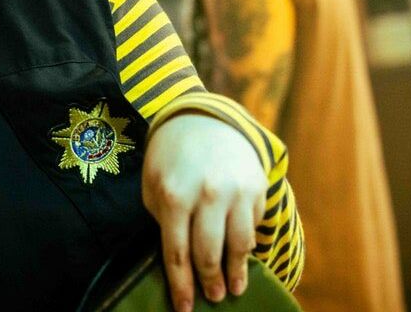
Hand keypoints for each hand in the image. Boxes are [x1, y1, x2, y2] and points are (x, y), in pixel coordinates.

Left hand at [142, 113, 266, 311]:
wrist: (202, 118)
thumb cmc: (169, 157)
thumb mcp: (154, 185)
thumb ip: (164, 219)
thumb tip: (178, 260)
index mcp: (174, 196)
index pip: (177, 253)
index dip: (181, 285)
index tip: (184, 308)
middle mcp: (207, 195)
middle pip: (209, 254)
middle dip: (209, 282)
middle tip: (212, 298)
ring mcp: (235, 191)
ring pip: (239, 245)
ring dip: (236, 272)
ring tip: (233, 288)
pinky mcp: (256, 186)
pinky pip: (253, 225)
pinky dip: (248, 244)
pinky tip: (243, 255)